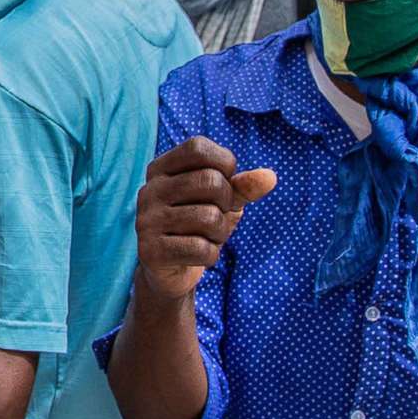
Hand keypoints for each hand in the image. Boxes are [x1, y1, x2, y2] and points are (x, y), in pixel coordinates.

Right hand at [135, 138, 275, 299]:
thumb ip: (243, 186)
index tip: (224, 182)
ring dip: (220, 233)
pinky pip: (201, 249)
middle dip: (226, 203)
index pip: (198, 147)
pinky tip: (197, 255)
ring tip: (207, 237)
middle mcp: (149, 190)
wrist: (170, 271)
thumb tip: (270, 177)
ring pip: (210, 217)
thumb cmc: (198, 225)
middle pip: (210, 182)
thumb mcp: (223, 201)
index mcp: (160, 169)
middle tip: (216, 215)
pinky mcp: (151, 252)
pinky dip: (210, 255)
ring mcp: (147, 221)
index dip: (224, 163)